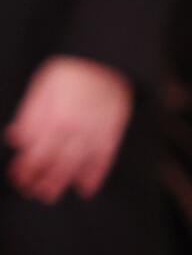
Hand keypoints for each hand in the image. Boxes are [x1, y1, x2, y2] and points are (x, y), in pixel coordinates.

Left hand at [6, 57, 134, 201]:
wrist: (105, 58)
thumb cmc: (70, 71)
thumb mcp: (41, 87)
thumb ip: (29, 115)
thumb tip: (15, 139)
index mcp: (56, 119)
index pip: (37, 153)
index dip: (26, 169)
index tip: (17, 178)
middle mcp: (76, 130)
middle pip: (56, 164)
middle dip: (41, 181)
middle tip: (32, 193)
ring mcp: (96, 133)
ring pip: (78, 165)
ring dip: (62, 183)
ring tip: (51, 196)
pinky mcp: (113, 132)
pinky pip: (105, 159)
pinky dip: (95, 176)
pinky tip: (86, 189)